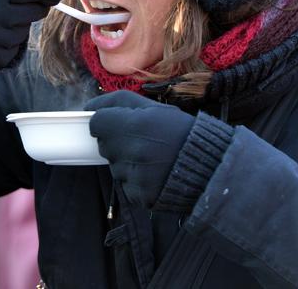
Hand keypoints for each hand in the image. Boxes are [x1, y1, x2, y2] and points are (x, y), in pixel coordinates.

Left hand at [87, 91, 194, 208]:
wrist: (209, 167)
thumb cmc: (181, 132)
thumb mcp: (155, 107)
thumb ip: (119, 102)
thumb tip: (89, 106)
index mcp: (133, 125)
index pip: (96, 123)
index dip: (106, 122)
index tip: (119, 124)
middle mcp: (130, 151)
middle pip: (104, 145)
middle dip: (118, 141)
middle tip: (142, 140)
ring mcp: (133, 175)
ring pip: (115, 166)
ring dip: (127, 161)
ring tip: (152, 157)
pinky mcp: (138, 195)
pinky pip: (126, 185)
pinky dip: (136, 179)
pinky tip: (154, 173)